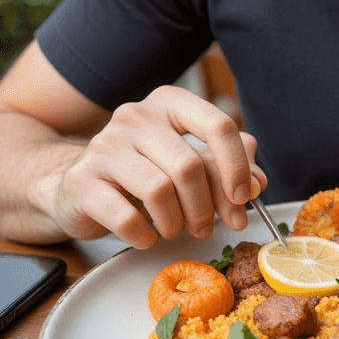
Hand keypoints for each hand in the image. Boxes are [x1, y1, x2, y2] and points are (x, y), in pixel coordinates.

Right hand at [34, 86, 266, 249]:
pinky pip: (126, 217)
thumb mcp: (191, 162)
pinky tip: (145, 236)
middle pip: (189, 166)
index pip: (219, 125)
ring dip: (176, 223)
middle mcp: (135, 115)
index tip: (242, 197)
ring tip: (174, 229)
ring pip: (159, 191)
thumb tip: (257, 184)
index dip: (236, 167)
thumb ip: (229, 168)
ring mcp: (104, 145)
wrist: (83, 188)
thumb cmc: (147, 173)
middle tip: (205, 228)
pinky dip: (144, 236)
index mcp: (170, 102)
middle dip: (206, 207)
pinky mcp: (82, 180)